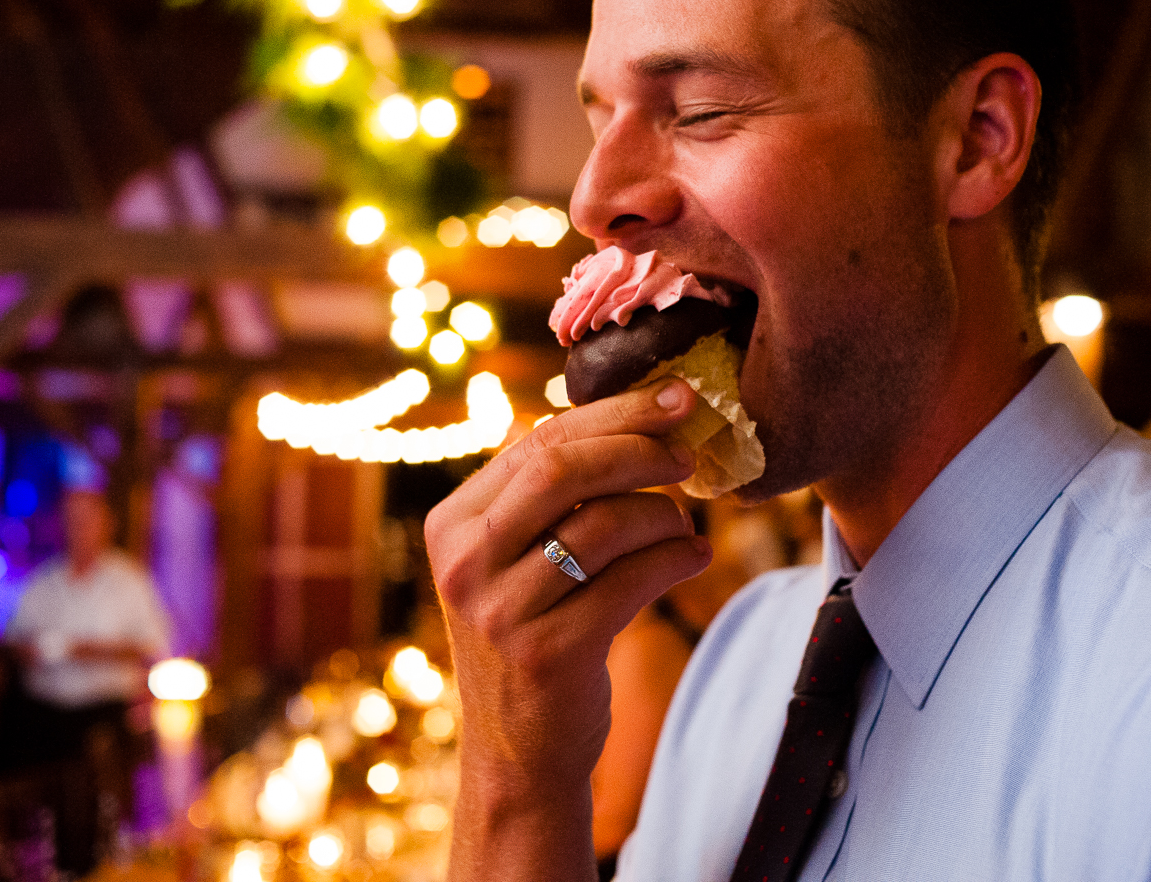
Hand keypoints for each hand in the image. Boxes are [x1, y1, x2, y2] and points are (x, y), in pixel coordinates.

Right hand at [426, 379, 712, 881]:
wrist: (519, 753)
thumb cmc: (534, 636)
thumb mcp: (516, 562)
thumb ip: (550, 496)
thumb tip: (635, 415)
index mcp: (454, 524)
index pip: (538, 440)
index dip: (614, 412)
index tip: (676, 397)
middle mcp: (465, 562)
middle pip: (564, 468)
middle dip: (640, 447)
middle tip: (691, 451)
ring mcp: (500, 610)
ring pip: (604, 524)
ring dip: (664, 515)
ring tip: (687, 526)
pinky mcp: (547, 653)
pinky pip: (631, 581)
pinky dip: (677, 559)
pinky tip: (696, 556)